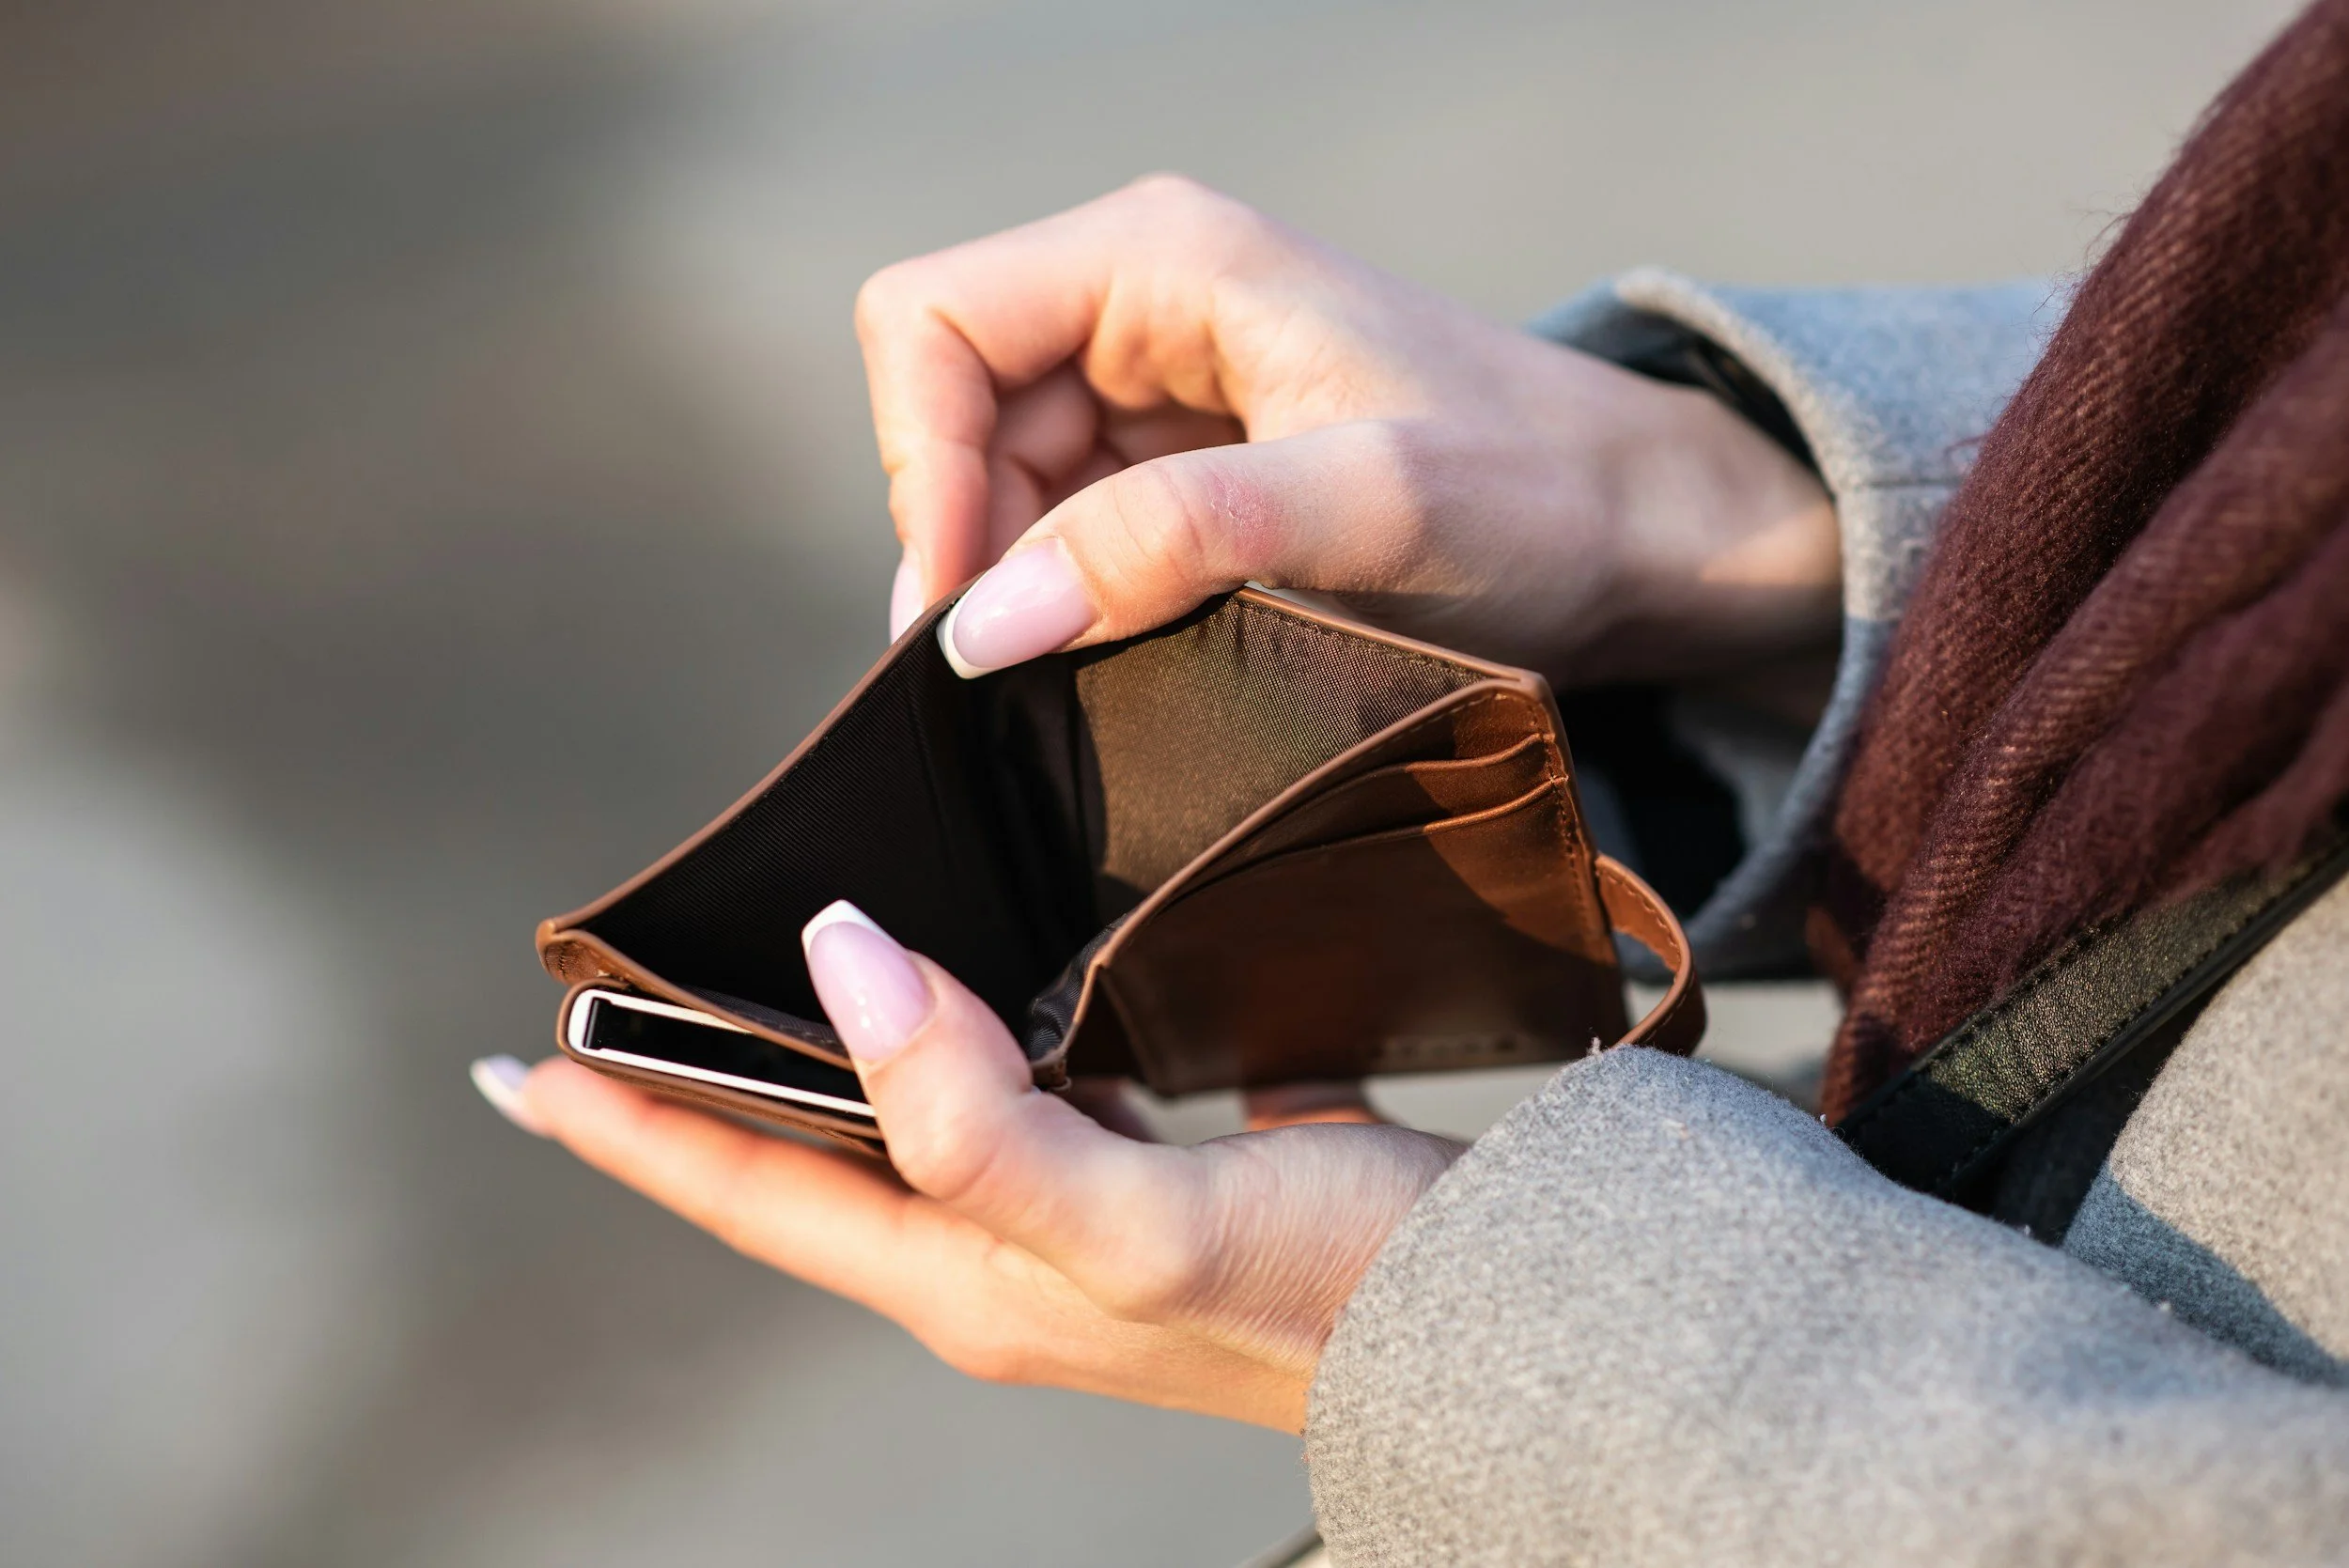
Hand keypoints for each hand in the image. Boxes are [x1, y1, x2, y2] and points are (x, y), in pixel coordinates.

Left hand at [480, 904, 1461, 1430]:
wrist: (1507, 1328)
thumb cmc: (1335, 1295)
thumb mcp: (1136, 1220)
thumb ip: (972, 1116)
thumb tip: (839, 965)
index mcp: (966, 1280)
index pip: (747, 1196)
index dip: (625, 1129)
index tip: (516, 1060)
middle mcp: (1001, 1258)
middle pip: (806, 1164)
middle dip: (698, 1089)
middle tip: (616, 1001)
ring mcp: (1076, 1223)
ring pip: (902, 1124)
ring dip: (819, 1060)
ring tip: (758, 981)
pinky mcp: (1153, 1176)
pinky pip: (1012, 1092)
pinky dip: (957, 1032)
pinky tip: (976, 974)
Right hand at [859, 174, 1836, 685]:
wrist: (1648, 540)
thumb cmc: (1542, 494)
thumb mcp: (1366, 510)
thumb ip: (1171, 543)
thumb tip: (986, 620)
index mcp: (1161, 257)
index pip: (928, 323)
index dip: (921, 465)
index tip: (970, 608)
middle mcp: (1140, 306)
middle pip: (949, 415)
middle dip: (966, 545)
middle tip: (1020, 675)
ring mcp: (1159, 391)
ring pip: (997, 489)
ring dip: (1019, 588)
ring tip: (1088, 676)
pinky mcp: (1186, 474)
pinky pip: (1066, 535)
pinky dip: (1069, 606)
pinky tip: (1121, 664)